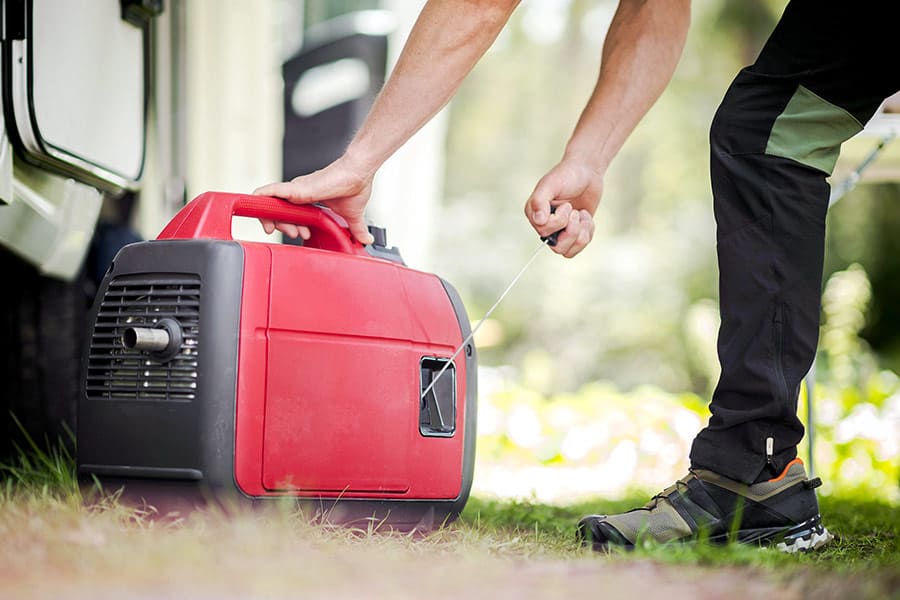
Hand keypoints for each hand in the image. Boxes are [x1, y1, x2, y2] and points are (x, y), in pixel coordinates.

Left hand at [253, 156, 375, 244]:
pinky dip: (262, 195)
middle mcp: (300, 193)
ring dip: (270, 218)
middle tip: (292, 234)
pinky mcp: (298, 187)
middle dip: (279, 225)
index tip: (300, 235)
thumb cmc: (355, 186)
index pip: (290, 213)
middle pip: (278, 210)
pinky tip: (253, 200)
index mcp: (309, 199)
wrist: (358, 173)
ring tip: (274, 229)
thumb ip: (356, 229)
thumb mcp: (352, 216)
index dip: (288, 225)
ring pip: (273, 204)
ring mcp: (297, 190)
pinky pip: (273, 191)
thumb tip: (366, 241)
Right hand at [524, 158, 601, 257]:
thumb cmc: (567, 175)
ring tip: (582, 215)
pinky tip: (586, 217)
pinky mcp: (574, 233)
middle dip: (572, 230)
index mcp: (534, 214)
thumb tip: (538, 220)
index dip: (559, 221)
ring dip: (581, 234)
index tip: (566, 205)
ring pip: (567, 252)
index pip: (544, 231)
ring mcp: (559, 231)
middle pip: (556, 247)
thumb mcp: (551, 184)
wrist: (586, 172)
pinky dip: (588, 232)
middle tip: (576, 212)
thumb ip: (540, 201)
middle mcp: (544, 226)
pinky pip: (579, 247)